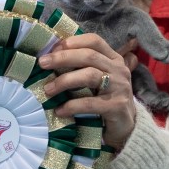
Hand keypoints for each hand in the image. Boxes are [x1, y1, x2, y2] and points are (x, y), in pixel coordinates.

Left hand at [38, 33, 136, 148]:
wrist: (126, 126)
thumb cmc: (104, 99)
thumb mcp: (96, 79)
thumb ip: (81, 67)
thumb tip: (50, 58)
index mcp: (113, 59)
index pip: (94, 41)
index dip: (73, 42)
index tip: (52, 49)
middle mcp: (118, 70)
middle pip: (89, 56)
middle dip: (63, 58)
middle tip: (42, 63)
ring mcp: (120, 88)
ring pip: (89, 76)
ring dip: (64, 81)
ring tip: (47, 89)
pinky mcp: (117, 107)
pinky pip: (90, 103)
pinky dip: (72, 106)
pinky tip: (59, 110)